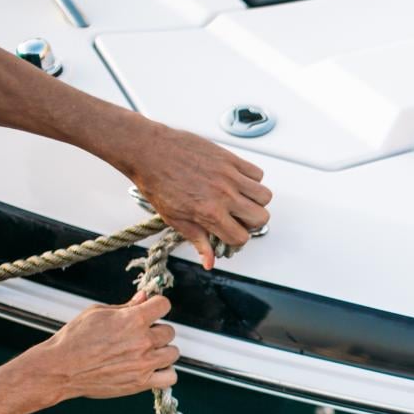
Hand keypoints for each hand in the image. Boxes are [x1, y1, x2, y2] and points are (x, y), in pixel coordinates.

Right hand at [24, 292, 179, 400]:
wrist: (60, 369)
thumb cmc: (74, 339)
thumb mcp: (97, 313)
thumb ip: (126, 306)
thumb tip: (144, 297)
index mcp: (133, 319)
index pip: (164, 305)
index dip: (157, 306)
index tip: (151, 310)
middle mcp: (143, 341)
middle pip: (169, 331)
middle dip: (156, 331)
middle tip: (139, 336)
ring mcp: (144, 363)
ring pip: (173, 353)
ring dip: (162, 351)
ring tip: (145, 353)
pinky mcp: (141, 382)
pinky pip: (170, 377)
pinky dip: (165, 373)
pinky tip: (152, 369)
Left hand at [122, 122, 272, 268]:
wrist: (149, 152)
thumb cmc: (157, 182)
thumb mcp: (175, 219)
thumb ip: (198, 240)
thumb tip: (209, 261)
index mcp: (210, 213)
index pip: (241, 237)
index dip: (237, 239)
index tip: (230, 234)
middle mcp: (224, 195)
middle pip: (260, 218)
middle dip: (252, 223)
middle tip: (239, 218)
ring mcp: (229, 176)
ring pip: (265, 195)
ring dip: (256, 201)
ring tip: (241, 199)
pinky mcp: (229, 159)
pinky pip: (257, 173)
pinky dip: (252, 179)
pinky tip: (237, 182)